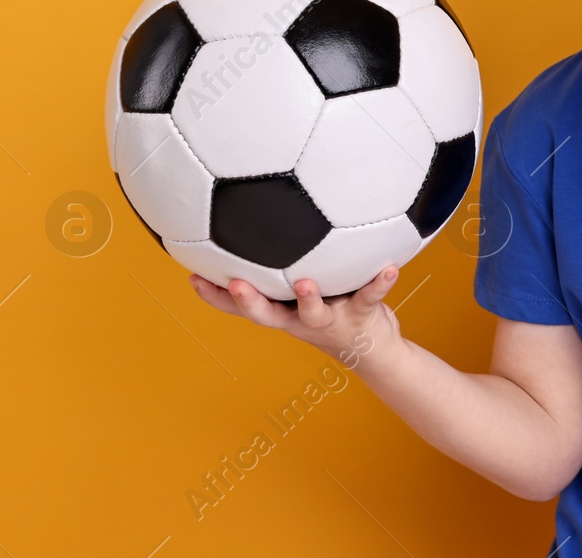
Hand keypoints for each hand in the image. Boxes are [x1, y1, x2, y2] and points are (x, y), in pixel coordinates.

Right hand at [188, 265, 404, 370]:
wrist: (373, 352)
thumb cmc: (330, 313)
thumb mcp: (298, 299)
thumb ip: (280, 273)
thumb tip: (254, 229)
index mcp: (283, 313)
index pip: (241, 308)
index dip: (215, 296)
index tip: (191, 277)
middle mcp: (301, 320)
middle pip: (268, 316)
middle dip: (249, 301)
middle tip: (235, 282)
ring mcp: (331, 319)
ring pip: (315, 312)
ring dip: (309, 299)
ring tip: (305, 284)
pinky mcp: (362, 314)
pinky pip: (371, 296)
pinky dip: (380, 283)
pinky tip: (390, 268)